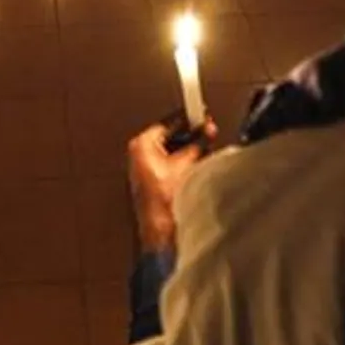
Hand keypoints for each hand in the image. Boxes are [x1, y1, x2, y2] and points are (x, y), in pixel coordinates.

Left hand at [126, 119, 216, 252]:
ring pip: (171, 150)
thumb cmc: (163, 200)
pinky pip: (169, 163)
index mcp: (141, 144)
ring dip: (188, 149)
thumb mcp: (186, 163)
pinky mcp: (150, 180)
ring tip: (204, 147)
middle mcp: (138, 154)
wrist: (160, 228)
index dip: (188, 119)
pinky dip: (182, 161)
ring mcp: (143, 167)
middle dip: (190, 135)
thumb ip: (198, 143)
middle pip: (170, 136)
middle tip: (207, 131)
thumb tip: (206, 131)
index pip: (168, 122)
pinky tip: (196, 163)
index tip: (201, 115)